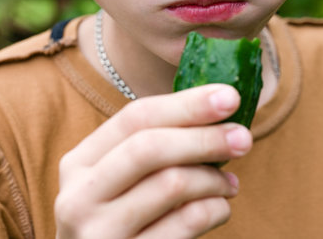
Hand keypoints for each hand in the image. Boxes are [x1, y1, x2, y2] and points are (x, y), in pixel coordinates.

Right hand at [54, 84, 252, 238]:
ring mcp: (100, 233)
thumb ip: (153, 147)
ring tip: (230, 183)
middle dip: (204, 138)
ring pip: (172, 184)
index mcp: (79, 163)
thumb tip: (217, 109)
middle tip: (243, 137)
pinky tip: (220, 207)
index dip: (186, 104)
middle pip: (150, 147)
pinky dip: (216, 209)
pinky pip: (187, 222)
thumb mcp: (121, 178)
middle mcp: (80, 196)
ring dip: (214, 178)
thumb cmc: (124, 216)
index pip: (135, 118)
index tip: (228, 96)